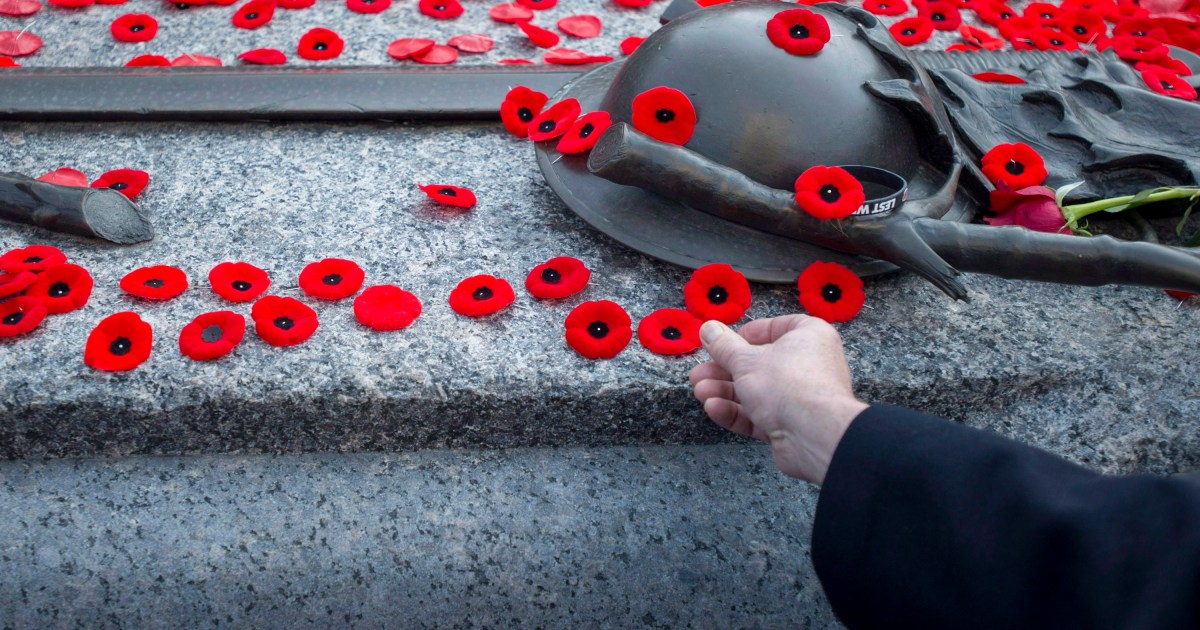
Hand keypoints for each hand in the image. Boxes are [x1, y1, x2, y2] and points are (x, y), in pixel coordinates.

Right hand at [689, 315, 867, 483]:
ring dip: (725, 391)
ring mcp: (800, 397)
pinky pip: (761, 414)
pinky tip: (714, 408)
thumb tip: (708, 328)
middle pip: (759, 363)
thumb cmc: (786, 383)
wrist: (814, 435)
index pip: (778, 327)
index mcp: (809, 337)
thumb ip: (724, 346)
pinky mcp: (791, 424)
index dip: (748, 334)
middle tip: (699, 373)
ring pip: (756, 391)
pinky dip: (737, 411)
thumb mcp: (746, 360)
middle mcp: (808, 365)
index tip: (723, 342)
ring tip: (700, 391)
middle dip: (724, 370)